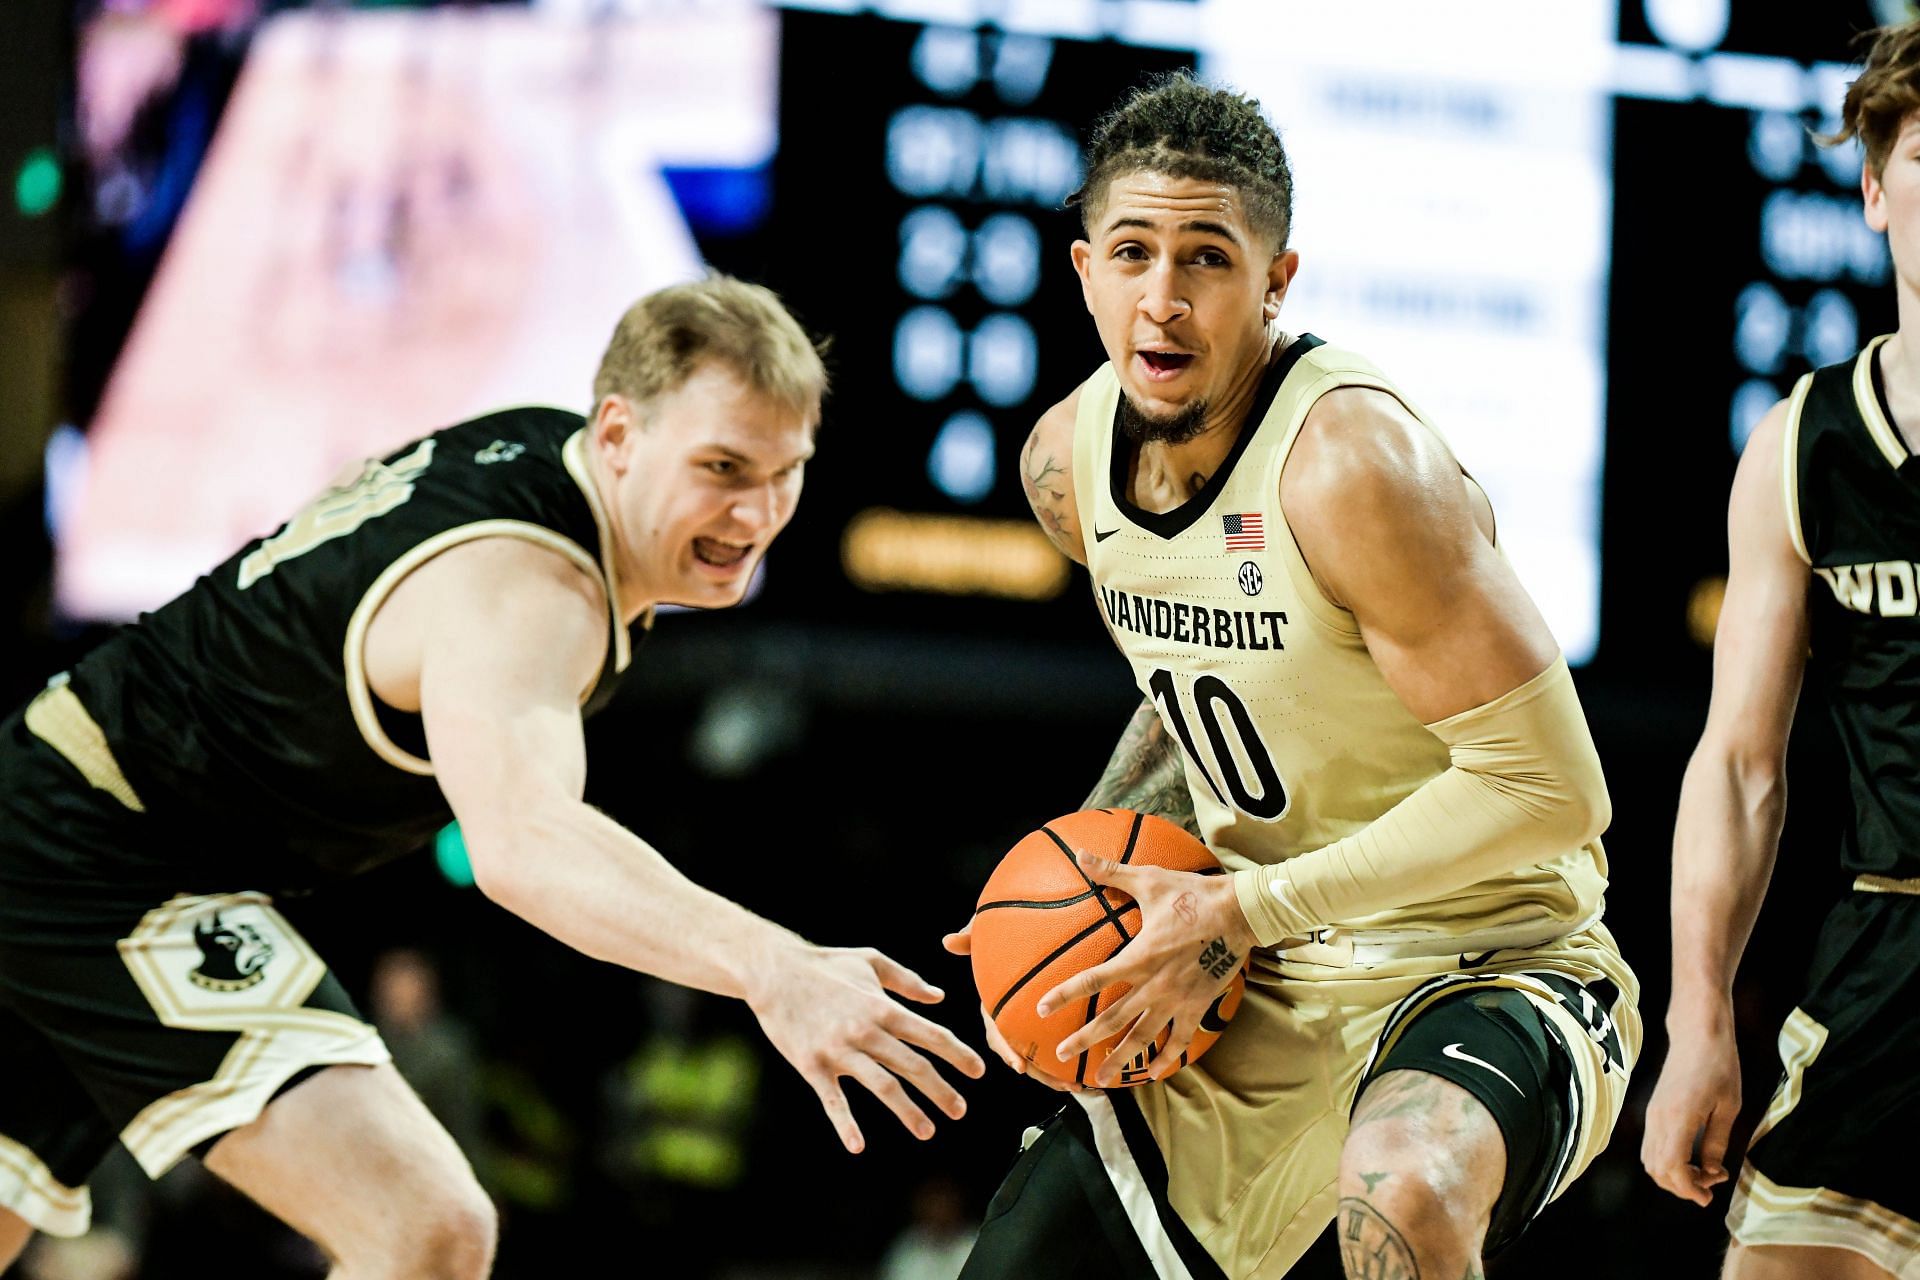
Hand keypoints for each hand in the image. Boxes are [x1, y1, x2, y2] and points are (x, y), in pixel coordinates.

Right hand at [747, 943, 985, 1153]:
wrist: (774, 972)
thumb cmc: (826, 964)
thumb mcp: (871, 961)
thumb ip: (907, 980)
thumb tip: (939, 998)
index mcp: (883, 1006)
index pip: (931, 1035)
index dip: (958, 1055)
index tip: (978, 1072)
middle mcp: (866, 1030)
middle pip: (913, 1066)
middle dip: (941, 1090)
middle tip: (960, 1110)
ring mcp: (839, 1050)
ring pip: (883, 1086)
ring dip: (908, 1111)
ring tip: (927, 1130)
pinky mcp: (812, 1065)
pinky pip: (833, 1100)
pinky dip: (845, 1124)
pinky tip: (858, 1146)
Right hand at [943, 920, 1093, 1093]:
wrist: (1024, 920)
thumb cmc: (1001, 930)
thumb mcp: (986, 930)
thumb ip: (972, 936)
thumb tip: (948, 940)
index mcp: (992, 1004)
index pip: (995, 1032)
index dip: (1006, 1050)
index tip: (1019, 1066)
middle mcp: (1010, 1018)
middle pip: (1023, 1054)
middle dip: (1041, 1073)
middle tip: (1063, 1085)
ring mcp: (1030, 1022)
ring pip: (1043, 1055)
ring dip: (1060, 1073)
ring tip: (1085, 1086)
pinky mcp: (1051, 1020)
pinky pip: (1061, 1040)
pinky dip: (1076, 1055)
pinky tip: (1096, 1067)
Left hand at [1035, 854, 1252, 1087]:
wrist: (1240, 914)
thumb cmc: (1192, 895)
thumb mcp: (1149, 881)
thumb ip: (1111, 872)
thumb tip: (1079, 855)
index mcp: (1139, 956)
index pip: (1092, 979)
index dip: (1065, 994)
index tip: (1042, 1008)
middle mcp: (1154, 984)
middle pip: (1112, 1019)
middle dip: (1085, 1040)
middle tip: (1062, 1055)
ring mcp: (1177, 1000)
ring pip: (1143, 1037)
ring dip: (1121, 1059)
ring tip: (1101, 1079)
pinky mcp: (1198, 1007)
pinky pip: (1180, 1039)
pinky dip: (1166, 1058)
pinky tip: (1153, 1073)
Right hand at [1641, 1006, 1742, 1205]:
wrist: (1697, 1034)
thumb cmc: (1719, 1067)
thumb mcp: (1729, 1108)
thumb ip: (1717, 1143)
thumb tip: (1712, 1172)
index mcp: (1678, 1119)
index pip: (1673, 1168)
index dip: (1689, 1190)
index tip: (1710, 1197)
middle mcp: (1658, 1119)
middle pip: (1656, 1170)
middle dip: (1682, 1187)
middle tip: (1710, 1185)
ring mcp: (1652, 1115)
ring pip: (1650, 1161)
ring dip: (1673, 1175)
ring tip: (1703, 1172)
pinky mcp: (1653, 1111)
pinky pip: (1652, 1147)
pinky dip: (1668, 1162)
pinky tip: (1691, 1156)